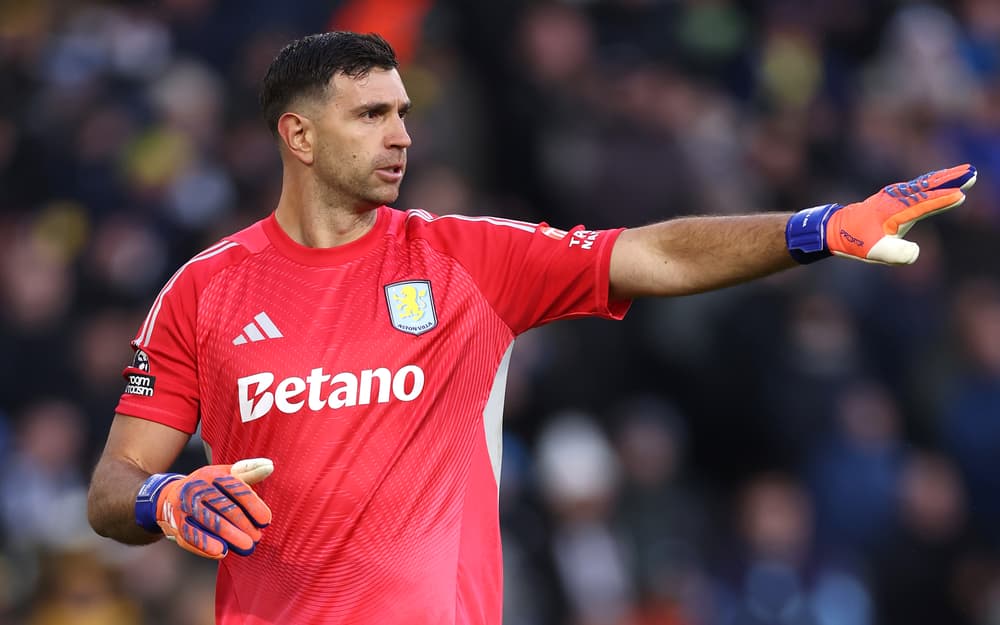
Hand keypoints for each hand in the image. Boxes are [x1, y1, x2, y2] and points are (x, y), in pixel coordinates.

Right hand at [135, 458, 272, 558]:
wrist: (168, 497)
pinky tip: (222, 552)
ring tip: (246, 546)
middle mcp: (196, 488)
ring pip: (209, 523)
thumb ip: (248, 472)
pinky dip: (207, 545)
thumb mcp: (224, 475)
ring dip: (230, 536)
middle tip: (257, 538)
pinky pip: (192, 535)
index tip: (266, 521)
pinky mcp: (176, 523)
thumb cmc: (207, 487)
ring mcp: (184, 506)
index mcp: (211, 474)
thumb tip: (269, 466)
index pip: (236, 488)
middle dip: (243, 524)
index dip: (253, 505)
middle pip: (224, 507)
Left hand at [786, 164, 976, 263]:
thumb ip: (897, 253)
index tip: (961, 195)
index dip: (942, 200)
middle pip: (927, 187)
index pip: (923, 204)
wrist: (833, 229)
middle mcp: (895, 199)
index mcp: (894, 211)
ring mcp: (893, 196)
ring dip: (944, 178)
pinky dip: (931, 181)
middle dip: (950, 180)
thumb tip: (916, 252)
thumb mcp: (874, 253)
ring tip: (963, 172)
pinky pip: (916, 186)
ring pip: (923, 184)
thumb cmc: (854, 241)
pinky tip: (938, 180)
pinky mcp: (892, 198)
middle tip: (972, 173)